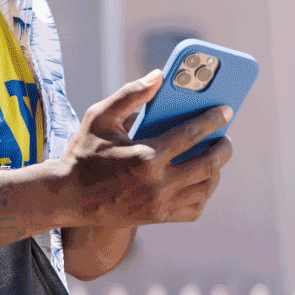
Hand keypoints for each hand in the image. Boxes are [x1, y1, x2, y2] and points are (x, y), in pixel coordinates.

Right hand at [59, 71, 233, 227]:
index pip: (191, 135)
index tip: (225, 110)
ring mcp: (160, 204)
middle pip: (208, 165)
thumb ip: (130, 94)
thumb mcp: (100, 117)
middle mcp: (157, 183)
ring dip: (216, 171)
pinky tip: (199, 179)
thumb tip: (159, 76)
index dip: (212, 120)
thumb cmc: (84, 152)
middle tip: (225, 137)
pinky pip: (194, 208)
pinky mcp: (158, 218)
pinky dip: (203, 193)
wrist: (69, 197)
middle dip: (223, 148)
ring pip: (205, 188)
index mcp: (145, 155)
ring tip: (214, 156)